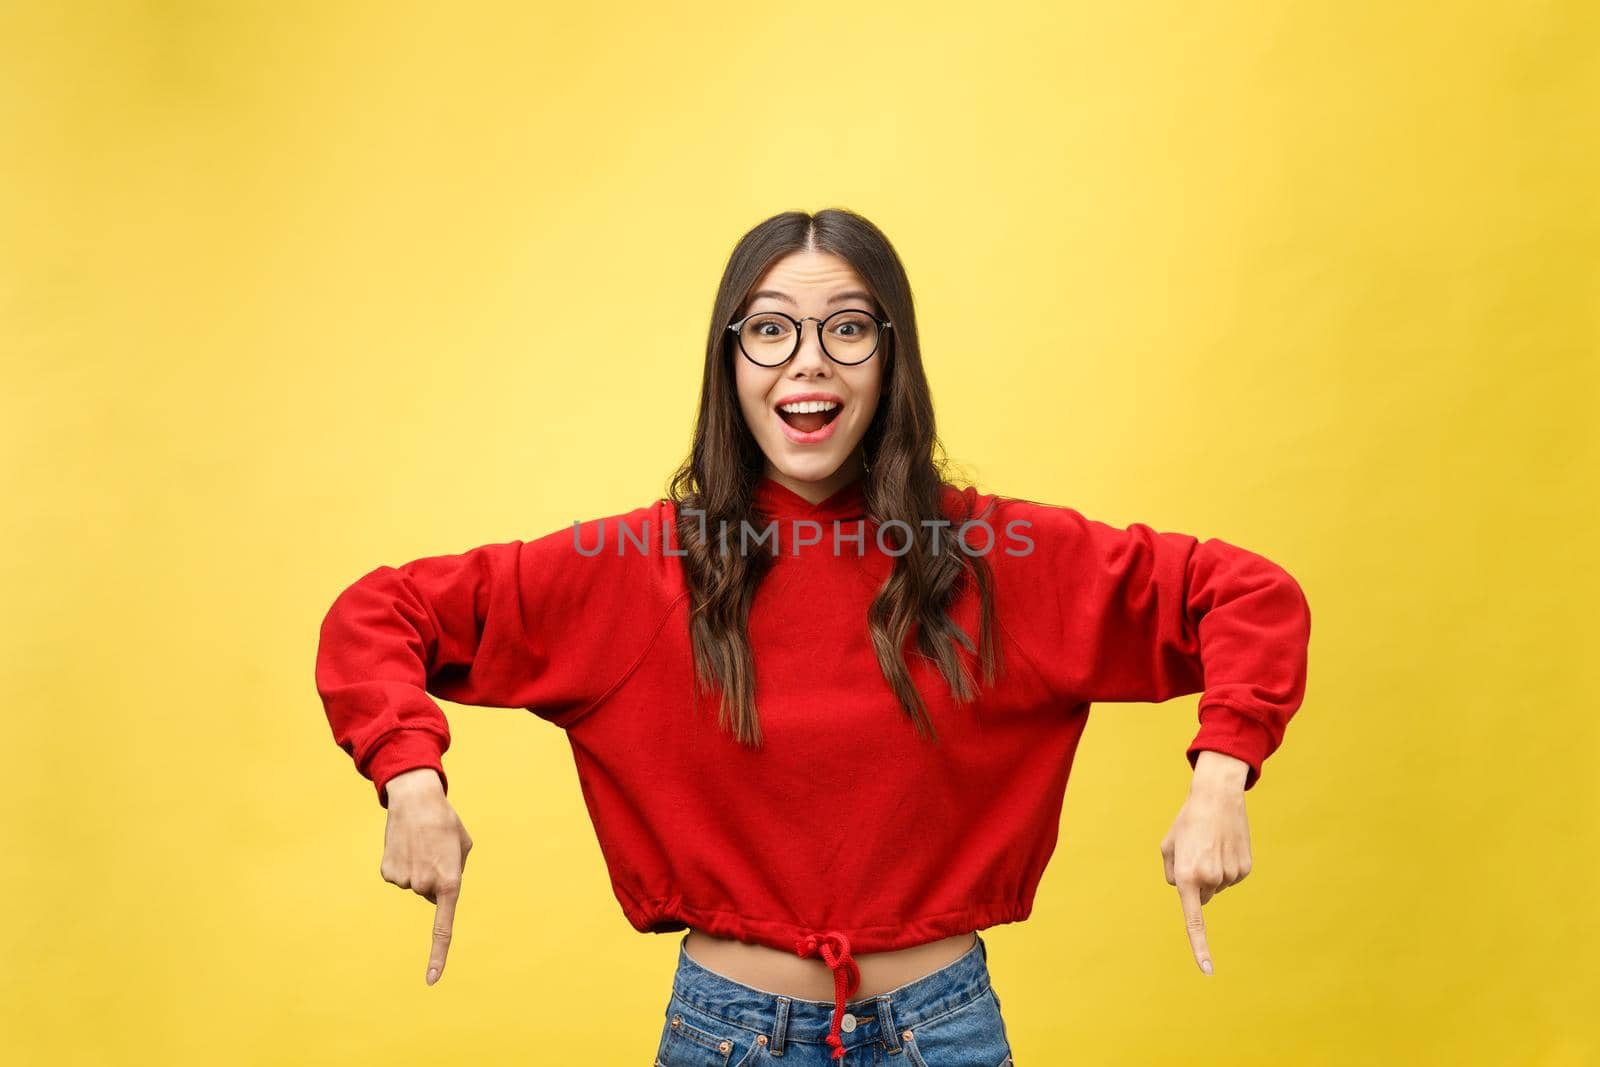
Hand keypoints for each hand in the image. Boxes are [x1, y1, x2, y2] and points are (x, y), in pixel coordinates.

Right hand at [379, 768, 473, 985]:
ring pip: (414, 886)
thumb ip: (457, 871)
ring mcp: (404, 881)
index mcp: (450, 881)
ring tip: (421, 844)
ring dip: (419, 868)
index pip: (443, 926)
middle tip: (435, 851)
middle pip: (431, 895)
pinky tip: (406, 845)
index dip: (438, 953)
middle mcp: (426, 885)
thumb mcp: (463, 846)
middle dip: (435, 877)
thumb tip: (438, 890)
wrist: (415, 799)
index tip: (432, 979)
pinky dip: (403, 864)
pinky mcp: (388, 873)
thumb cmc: (445, 822)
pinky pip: (399, 877)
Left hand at [1159, 751, 1251, 975]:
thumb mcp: (1168, 847)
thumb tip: (1189, 895)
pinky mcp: (1245, 869)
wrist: (1217, 798)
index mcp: (1186, 877)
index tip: (1208, 970)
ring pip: (1217, 887)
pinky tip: (1224, 845)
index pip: (1193, 920)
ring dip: (1212, 871)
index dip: (1200, 947)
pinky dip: (1227, 866)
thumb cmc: (1187, 822)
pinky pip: (1232, 877)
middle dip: (1197, 882)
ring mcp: (1230, 875)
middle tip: (1196, 853)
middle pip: (1201, 897)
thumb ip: (1172, 875)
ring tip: (1210, 845)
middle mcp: (1210, 880)